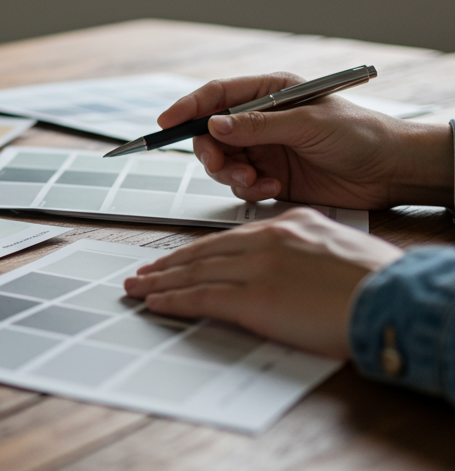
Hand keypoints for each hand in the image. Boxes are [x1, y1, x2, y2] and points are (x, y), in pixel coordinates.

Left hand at [123, 208, 402, 357]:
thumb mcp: (340, 247)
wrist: (391, 298)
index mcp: (290, 224)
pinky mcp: (252, 298)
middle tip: (143, 271)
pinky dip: (172, 300)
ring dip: (160, 281)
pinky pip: (200, 297)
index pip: (232, 238)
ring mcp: (257, 268)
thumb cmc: (378, 282)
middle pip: (205, 251)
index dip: (199, 249)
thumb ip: (310, 249)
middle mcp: (268, 240)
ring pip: (195, 272)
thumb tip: (296, 265)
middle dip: (170, 263)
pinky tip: (154, 303)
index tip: (179, 257)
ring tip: (136, 287)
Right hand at [158, 72, 452, 208]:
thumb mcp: (308, 124)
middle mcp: (262, 121)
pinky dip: (248, 188)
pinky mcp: (271, 176)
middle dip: (210, 151)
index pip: (217, 95)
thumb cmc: (360, 134)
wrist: (391, 172)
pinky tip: (271, 189)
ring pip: (222, 161)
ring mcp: (265, 149)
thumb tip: (214, 126)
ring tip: (254, 181)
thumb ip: (259, 126)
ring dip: (230, 173)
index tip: (166, 123)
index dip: (188, 107)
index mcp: (269, 94)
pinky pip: (241, 183)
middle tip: (221, 165)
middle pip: (211, 132)